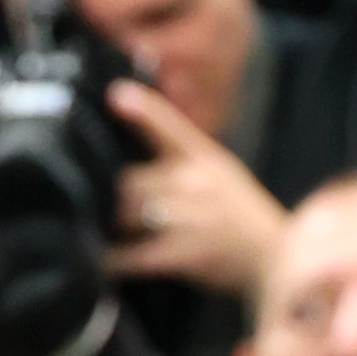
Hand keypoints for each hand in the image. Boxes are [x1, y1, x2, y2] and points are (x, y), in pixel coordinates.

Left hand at [102, 81, 287, 305]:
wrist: (272, 258)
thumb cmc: (239, 216)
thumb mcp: (220, 172)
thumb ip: (182, 158)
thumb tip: (134, 150)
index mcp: (204, 157)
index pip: (169, 125)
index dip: (142, 108)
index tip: (115, 94)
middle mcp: (197, 182)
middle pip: (129, 180)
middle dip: (106, 193)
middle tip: (84, 201)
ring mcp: (191, 219)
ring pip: (127, 214)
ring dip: (103, 225)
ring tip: (86, 229)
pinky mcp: (185, 255)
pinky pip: (133, 256)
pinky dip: (111, 260)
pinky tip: (97, 261)